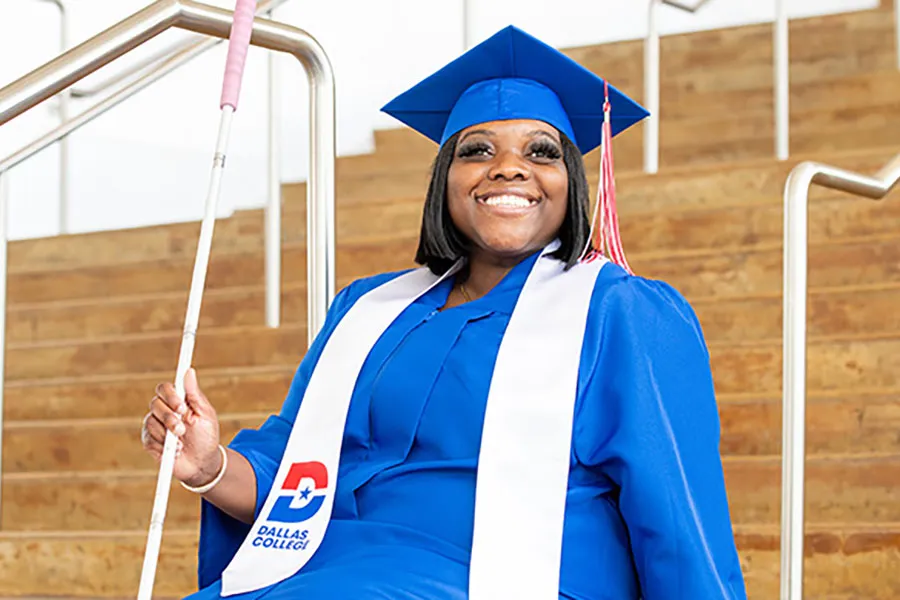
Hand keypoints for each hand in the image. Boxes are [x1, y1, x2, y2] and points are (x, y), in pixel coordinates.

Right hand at [141, 367, 221, 487]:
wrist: (202, 463)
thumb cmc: (206, 436)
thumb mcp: (205, 414)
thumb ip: (195, 394)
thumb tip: (189, 371)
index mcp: (177, 401)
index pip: (164, 388)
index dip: (170, 396)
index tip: (182, 408)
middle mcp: (163, 410)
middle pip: (155, 403)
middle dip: (169, 418)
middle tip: (182, 429)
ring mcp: (154, 426)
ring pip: (150, 421)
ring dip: (166, 434)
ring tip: (181, 444)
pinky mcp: (149, 442)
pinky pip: (148, 439)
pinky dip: (162, 447)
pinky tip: (175, 452)